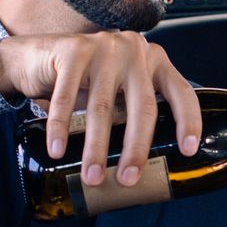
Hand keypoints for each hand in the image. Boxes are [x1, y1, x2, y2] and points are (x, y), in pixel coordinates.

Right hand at [0, 31, 201, 189]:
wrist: (37, 56)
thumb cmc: (85, 81)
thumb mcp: (119, 90)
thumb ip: (135, 110)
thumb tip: (145, 165)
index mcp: (155, 61)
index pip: (181, 93)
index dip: (189, 122)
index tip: (188, 151)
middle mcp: (135, 50)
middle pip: (143, 107)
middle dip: (136, 149)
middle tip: (128, 179)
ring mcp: (105, 47)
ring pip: (103, 107)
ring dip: (96, 148)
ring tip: (92, 177)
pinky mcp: (73, 50)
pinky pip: (66, 97)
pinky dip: (60, 128)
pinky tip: (57, 151)